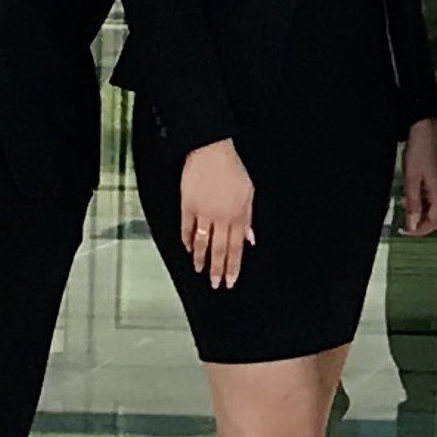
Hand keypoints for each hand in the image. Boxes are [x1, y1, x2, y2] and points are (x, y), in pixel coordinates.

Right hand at [178, 139, 255, 289]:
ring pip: (201, 242)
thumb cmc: (232, 169)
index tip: (231, 281)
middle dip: (218, 270)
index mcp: (238, 214)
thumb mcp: (249, 192)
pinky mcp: (187, 205)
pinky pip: (186, 228)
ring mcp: (203, 212)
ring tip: (199, 271)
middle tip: (215, 285)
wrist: (210, 150)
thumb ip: (248, 218)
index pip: (236, 247)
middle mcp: (221, 217)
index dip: (233, 266)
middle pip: (219, 249)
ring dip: (200, 259)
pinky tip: (188, 249)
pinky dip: (187, 240)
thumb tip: (250, 239)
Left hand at [397, 118, 436, 237]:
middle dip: (421, 223)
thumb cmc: (421, 148)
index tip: (406, 230)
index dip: (419, 230)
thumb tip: (413, 224)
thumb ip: (412, 203)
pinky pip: (435, 196)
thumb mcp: (411, 179)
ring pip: (436, 207)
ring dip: (422, 211)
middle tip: (405, 222)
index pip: (434, 222)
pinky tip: (413, 194)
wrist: (426, 127)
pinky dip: (424, 200)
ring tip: (406, 206)